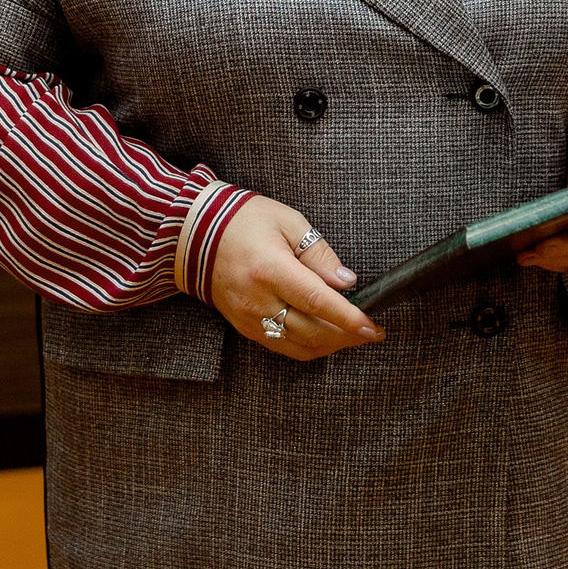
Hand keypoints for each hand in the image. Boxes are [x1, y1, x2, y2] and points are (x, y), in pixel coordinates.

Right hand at [208, 195, 382, 361]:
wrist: (194, 234)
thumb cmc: (243, 221)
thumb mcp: (287, 222)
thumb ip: (319, 254)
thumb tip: (346, 283)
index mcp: (270, 269)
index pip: (316, 301)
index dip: (348, 318)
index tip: (373, 327)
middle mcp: (258, 300)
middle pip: (312, 331)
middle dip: (348, 336)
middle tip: (372, 331)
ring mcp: (249, 318)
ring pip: (300, 346)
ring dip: (331, 345)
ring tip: (353, 335)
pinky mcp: (245, 327)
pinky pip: (283, 347)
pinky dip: (309, 347)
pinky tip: (326, 336)